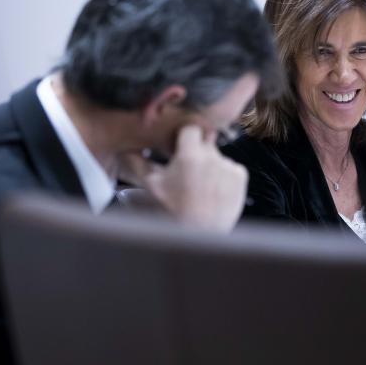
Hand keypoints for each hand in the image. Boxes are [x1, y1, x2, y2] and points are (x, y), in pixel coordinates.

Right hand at [121, 125, 247, 231]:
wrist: (199, 236)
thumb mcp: (151, 186)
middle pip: (205, 143)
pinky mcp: (241, 178)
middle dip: (196, 153)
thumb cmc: (173, 213)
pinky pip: (231, 168)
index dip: (184, 137)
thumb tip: (123, 149)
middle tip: (187, 173)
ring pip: (217, 156)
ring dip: (210, 165)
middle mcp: (213, 158)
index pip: (191, 128)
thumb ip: (136, 162)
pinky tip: (213, 191)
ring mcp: (229, 167)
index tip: (179, 147)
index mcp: (190, 156)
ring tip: (200, 187)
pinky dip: (224, 176)